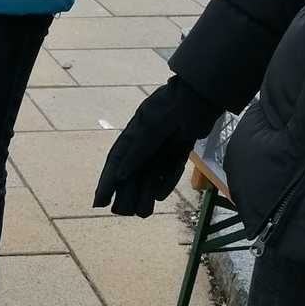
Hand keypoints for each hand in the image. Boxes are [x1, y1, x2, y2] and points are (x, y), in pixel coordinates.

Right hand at [93, 77, 219, 218]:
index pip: (115, 162)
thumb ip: (138, 151)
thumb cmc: (175, 105)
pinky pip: (169, 171)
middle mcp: (146, 143)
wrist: (205, 94)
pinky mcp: (179, 150)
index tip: (99, 203)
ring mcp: (163, 147)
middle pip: (131, 173)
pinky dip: (166, 181)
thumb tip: (120, 176)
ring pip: (150, 175)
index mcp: (133, 134)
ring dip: (145, 192)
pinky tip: (160, 194)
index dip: (106, 183)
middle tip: (121, 212)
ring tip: (143, 212)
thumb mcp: (153, 127)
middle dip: (126, 193)